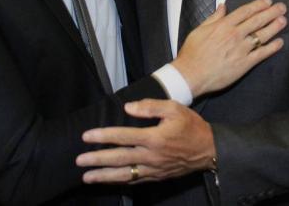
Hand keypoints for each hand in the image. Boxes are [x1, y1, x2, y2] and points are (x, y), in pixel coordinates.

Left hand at [76, 99, 214, 183]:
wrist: (209, 150)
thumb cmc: (191, 126)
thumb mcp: (174, 108)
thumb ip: (151, 107)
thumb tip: (129, 107)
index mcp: (154, 138)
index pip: (123, 136)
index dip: (103, 136)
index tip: (87, 136)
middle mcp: (151, 156)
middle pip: (119, 158)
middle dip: (97, 160)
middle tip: (79, 161)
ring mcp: (154, 169)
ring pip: (125, 174)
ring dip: (104, 176)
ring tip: (87, 177)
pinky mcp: (157, 176)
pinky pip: (136, 181)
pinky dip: (120, 182)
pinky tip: (109, 181)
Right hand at [173, 0, 285, 96]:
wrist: (191, 74)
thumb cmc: (192, 54)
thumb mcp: (199, 30)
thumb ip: (214, 18)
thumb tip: (223, 7)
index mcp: (223, 25)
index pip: (245, 11)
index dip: (258, 5)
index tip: (267, 1)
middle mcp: (234, 35)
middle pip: (257, 20)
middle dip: (271, 12)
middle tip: (282, 7)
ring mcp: (241, 49)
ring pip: (262, 35)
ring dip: (274, 26)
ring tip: (283, 20)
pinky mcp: (244, 64)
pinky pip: (262, 53)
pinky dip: (272, 47)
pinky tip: (279, 42)